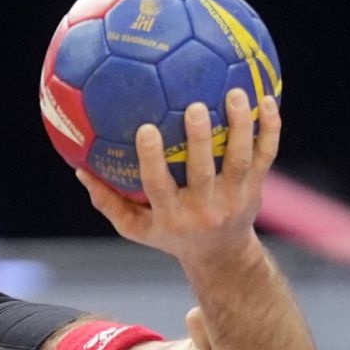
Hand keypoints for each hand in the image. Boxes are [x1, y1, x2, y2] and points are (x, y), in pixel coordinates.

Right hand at [77, 88, 278, 267]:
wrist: (221, 256)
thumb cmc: (170, 234)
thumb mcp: (135, 227)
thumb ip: (108, 200)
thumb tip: (79, 170)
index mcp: (172, 216)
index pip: (159, 186)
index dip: (153, 159)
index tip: (145, 129)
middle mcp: (204, 209)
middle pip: (203, 171)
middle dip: (200, 139)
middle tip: (194, 105)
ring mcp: (234, 199)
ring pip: (239, 160)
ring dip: (240, 126)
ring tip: (235, 93)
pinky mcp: (256, 189)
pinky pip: (265, 156)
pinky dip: (270, 129)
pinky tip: (268, 100)